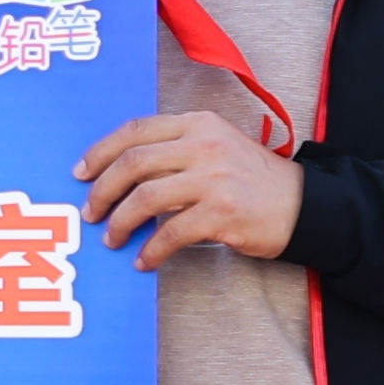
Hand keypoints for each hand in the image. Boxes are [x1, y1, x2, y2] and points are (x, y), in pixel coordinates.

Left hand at [77, 112, 301, 269]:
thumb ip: (174, 150)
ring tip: (112, 239)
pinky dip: (150, 250)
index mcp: (198, 123)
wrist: (303, 206)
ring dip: (120, 223)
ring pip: (145, 198)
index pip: (136, 130)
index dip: (100, 151)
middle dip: (102, 191)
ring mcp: (214, 178)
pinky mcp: (222, 212)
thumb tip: (118, 172)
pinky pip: (170, 233)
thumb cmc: (251, 179)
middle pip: (132, 163)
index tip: (80, 173)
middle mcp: (204, 145)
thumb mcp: (216, 147)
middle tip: (90, 213)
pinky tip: (143, 260)